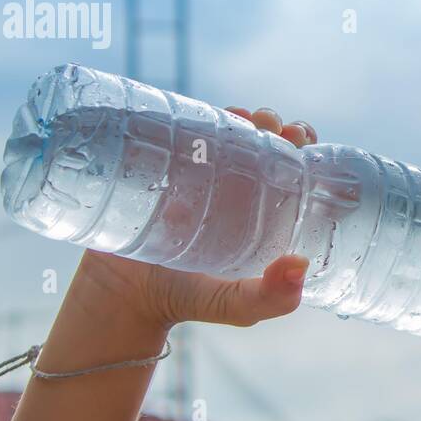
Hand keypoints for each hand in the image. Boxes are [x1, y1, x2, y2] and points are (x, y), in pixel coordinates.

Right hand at [68, 108, 319, 333]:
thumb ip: (269, 298)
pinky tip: (198, 114)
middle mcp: (233, 191)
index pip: (291, 172)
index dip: (302, 148)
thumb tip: (300, 265)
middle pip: (261, 144)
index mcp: (262, 215)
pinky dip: (191, 117)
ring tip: (241, 117)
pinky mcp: (158, 169)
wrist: (119, 298)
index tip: (300, 137)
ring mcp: (196, 177)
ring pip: (223, 134)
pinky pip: (177, 135)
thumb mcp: (234, 306)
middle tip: (268, 124)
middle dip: (272, 125)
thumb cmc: (185, 300)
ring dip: (237, 117)